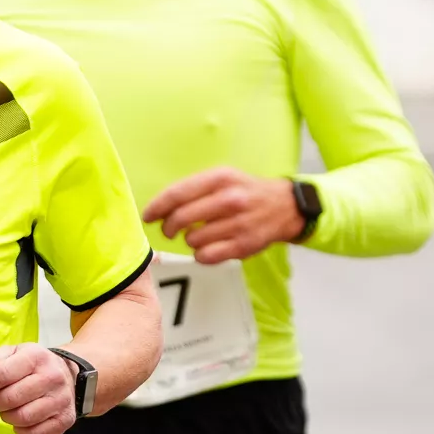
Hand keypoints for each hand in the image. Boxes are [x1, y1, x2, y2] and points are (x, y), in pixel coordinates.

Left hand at [0, 343, 77, 433]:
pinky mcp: (66, 419)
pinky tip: (19, 422)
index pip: (3, 374)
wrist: (68, 375)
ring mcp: (61, 399)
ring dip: (7, 417)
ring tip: (5, 411)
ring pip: (24, 417)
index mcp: (36, 357)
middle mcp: (52, 377)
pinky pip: (37, 433)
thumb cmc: (32, 365)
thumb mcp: (11, 355)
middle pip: (12, 398)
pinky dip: (22, 431)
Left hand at [143, 168, 303, 265]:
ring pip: (192, 240)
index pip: (177, 194)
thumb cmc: (246, 191)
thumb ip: (194, 189)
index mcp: (220, 179)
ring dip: (189, 241)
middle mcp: (229, 199)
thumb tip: (161, 207)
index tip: (148, 216)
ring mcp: (238, 224)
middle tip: (169, 231)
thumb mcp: (223, 177)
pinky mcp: (243, 246)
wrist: (285, 206)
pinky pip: (207, 256)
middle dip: (168, 228)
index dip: (157, 207)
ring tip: (198, 235)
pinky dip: (200, 255)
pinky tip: (207, 247)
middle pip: (181, 219)